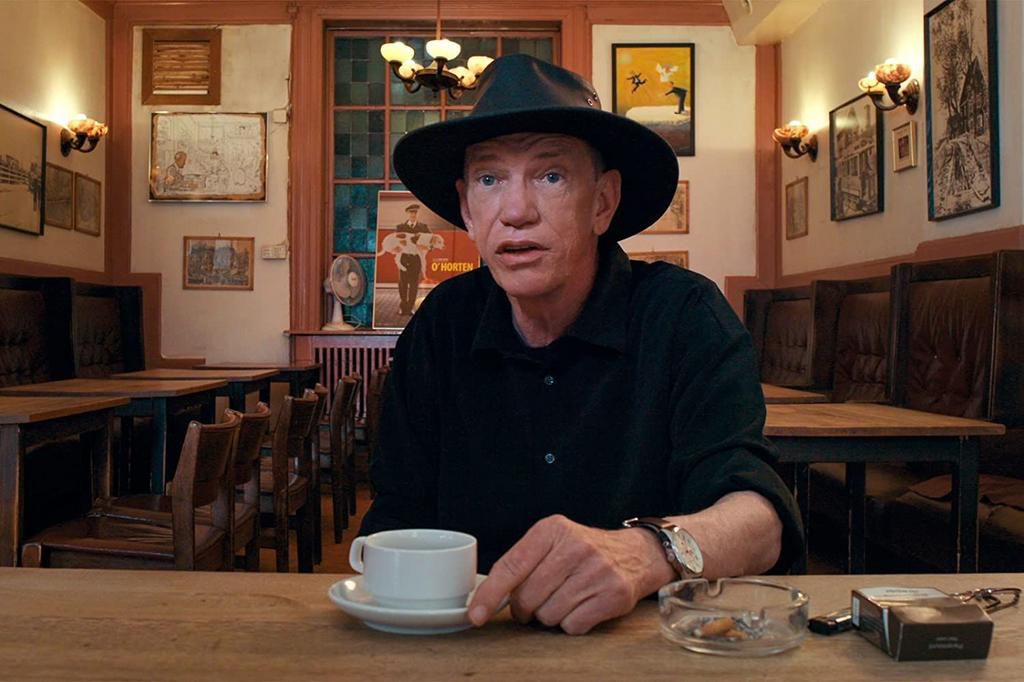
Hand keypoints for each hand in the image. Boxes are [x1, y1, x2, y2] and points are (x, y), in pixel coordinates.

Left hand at [467, 515, 672, 634]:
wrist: (635, 553)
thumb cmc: (583, 551)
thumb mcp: (552, 541)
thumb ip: (521, 563)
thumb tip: (487, 599)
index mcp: (552, 529)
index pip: (511, 566)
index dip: (490, 594)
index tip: (476, 614)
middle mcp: (575, 547)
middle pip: (528, 597)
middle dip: (524, 608)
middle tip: (533, 604)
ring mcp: (597, 571)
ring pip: (548, 615)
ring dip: (549, 616)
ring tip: (563, 600)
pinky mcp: (613, 595)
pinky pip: (572, 626)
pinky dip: (571, 624)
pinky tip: (580, 607)